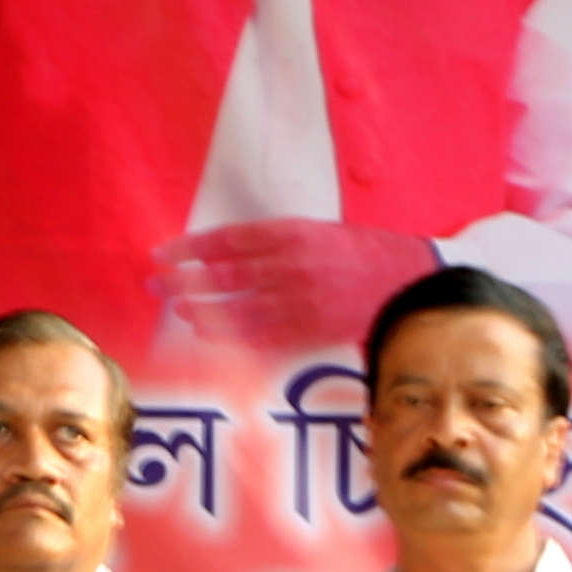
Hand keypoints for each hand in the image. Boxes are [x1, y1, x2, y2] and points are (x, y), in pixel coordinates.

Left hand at [152, 220, 439, 349]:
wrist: (415, 282)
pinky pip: (261, 338)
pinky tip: (213, 337)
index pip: (227, 240)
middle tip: (156, 286)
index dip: (189, 249)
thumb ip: (277, 242)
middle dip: (184, 283)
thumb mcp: (322, 232)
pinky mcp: (310, 331)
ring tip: (181, 313)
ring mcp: (300, 302)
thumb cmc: (367, 253)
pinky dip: (233, 339)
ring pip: (236, 312)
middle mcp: (291, 267)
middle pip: (223, 277)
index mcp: (294, 234)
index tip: (162, 254)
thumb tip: (227, 253)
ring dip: (203, 314)